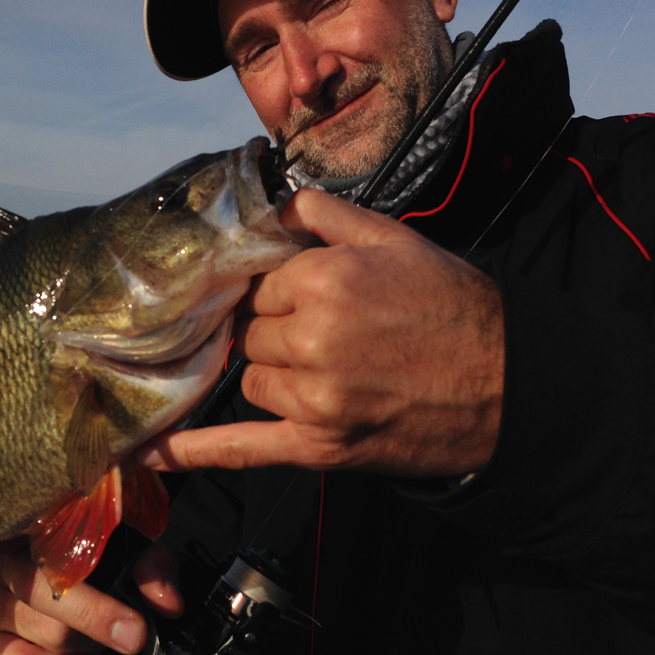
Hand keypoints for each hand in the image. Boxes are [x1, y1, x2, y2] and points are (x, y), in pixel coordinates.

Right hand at [0, 543, 182, 654]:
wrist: (87, 605)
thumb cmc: (100, 564)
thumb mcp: (135, 553)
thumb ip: (152, 567)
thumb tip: (165, 599)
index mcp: (29, 521)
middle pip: (40, 590)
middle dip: (96, 617)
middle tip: (134, 633)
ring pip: (42, 632)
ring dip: (84, 644)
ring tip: (97, 637)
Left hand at [139, 188, 503, 477]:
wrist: (507, 385)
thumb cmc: (450, 305)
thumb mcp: (394, 239)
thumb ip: (321, 214)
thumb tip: (266, 201)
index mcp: (325, 280)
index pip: (255, 283)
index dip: (276, 290)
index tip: (296, 295)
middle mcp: (312, 339)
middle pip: (249, 333)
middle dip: (275, 330)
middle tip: (319, 332)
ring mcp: (313, 400)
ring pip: (251, 381)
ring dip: (276, 375)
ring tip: (329, 371)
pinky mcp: (319, 448)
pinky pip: (240, 448)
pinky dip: (191, 452)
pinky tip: (147, 452)